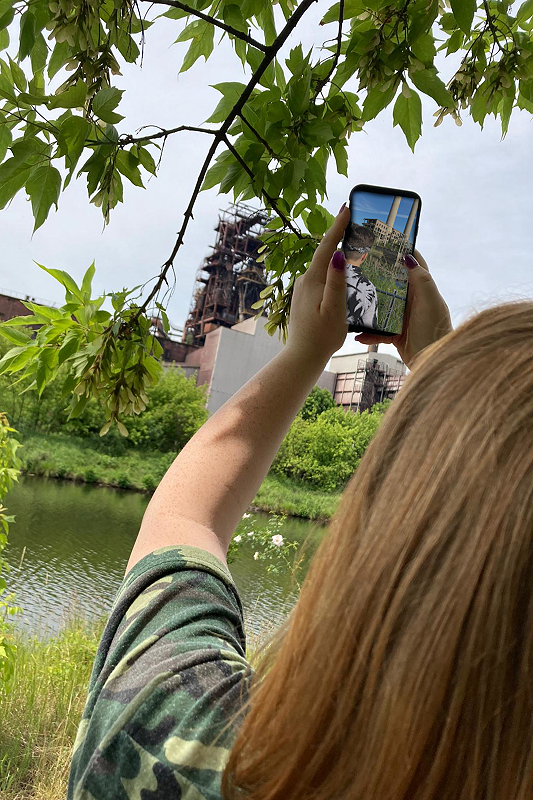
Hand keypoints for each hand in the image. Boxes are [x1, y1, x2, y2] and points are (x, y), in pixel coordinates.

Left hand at [285, 205, 349, 365]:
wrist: (302, 356)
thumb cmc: (322, 337)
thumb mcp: (334, 310)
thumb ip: (336, 282)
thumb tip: (337, 254)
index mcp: (312, 280)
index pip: (326, 247)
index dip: (337, 226)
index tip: (346, 207)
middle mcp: (304, 280)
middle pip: (324, 253)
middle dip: (338, 235)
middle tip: (354, 218)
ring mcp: (302, 288)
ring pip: (322, 266)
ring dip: (336, 253)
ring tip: (353, 240)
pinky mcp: (304, 297)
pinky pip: (321, 277)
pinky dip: (332, 269)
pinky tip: (342, 271)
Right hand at [354, 250, 451, 368]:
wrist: (434, 361)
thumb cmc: (435, 330)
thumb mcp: (430, 303)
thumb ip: (422, 280)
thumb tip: (408, 257)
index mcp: (422, 289)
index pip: (412, 263)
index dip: (401, 250)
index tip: (383, 240)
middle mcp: (412, 301)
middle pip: (391, 283)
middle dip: (376, 275)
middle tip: (357, 266)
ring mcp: (402, 317)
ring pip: (380, 306)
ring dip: (367, 306)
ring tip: (351, 301)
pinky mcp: (395, 334)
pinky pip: (378, 331)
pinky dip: (368, 333)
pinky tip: (358, 334)